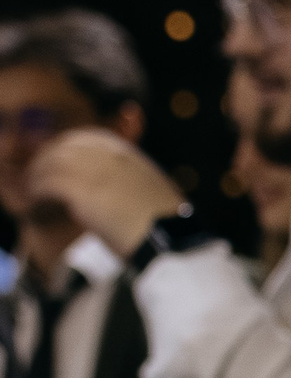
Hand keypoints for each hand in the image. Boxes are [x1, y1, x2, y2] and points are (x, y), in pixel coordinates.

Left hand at [29, 130, 182, 256]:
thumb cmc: (168, 224)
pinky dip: (38, 190)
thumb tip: (128, 190)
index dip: (71, 146)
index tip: (62, 157)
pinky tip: (36, 199)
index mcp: (130, 154)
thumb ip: (136, 182)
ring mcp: (94, 170)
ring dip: (40, 174)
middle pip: (67, 146)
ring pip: (53, 162)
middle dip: (50, 157)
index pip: (91, 138)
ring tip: (34, 188)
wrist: (169, 239)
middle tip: (41, 172)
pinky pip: (48, 182)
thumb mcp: (156, 192)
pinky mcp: (81, 190)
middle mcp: (110, 156)